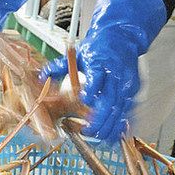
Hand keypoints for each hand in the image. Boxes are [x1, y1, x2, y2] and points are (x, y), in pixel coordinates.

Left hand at [40, 0, 166, 142]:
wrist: (122, 37)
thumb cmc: (98, 46)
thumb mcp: (77, 54)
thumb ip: (59, 67)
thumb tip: (42, 77)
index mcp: (100, 63)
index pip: (97, 79)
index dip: (91, 92)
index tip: (83, 102)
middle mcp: (115, 75)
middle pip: (109, 100)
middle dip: (99, 119)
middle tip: (88, 131)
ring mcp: (126, 83)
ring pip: (120, 108)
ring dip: (110, 125)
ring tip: (99, 137)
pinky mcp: (133, 89)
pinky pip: (127, 109)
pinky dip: (120, 123)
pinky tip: (113, 134)